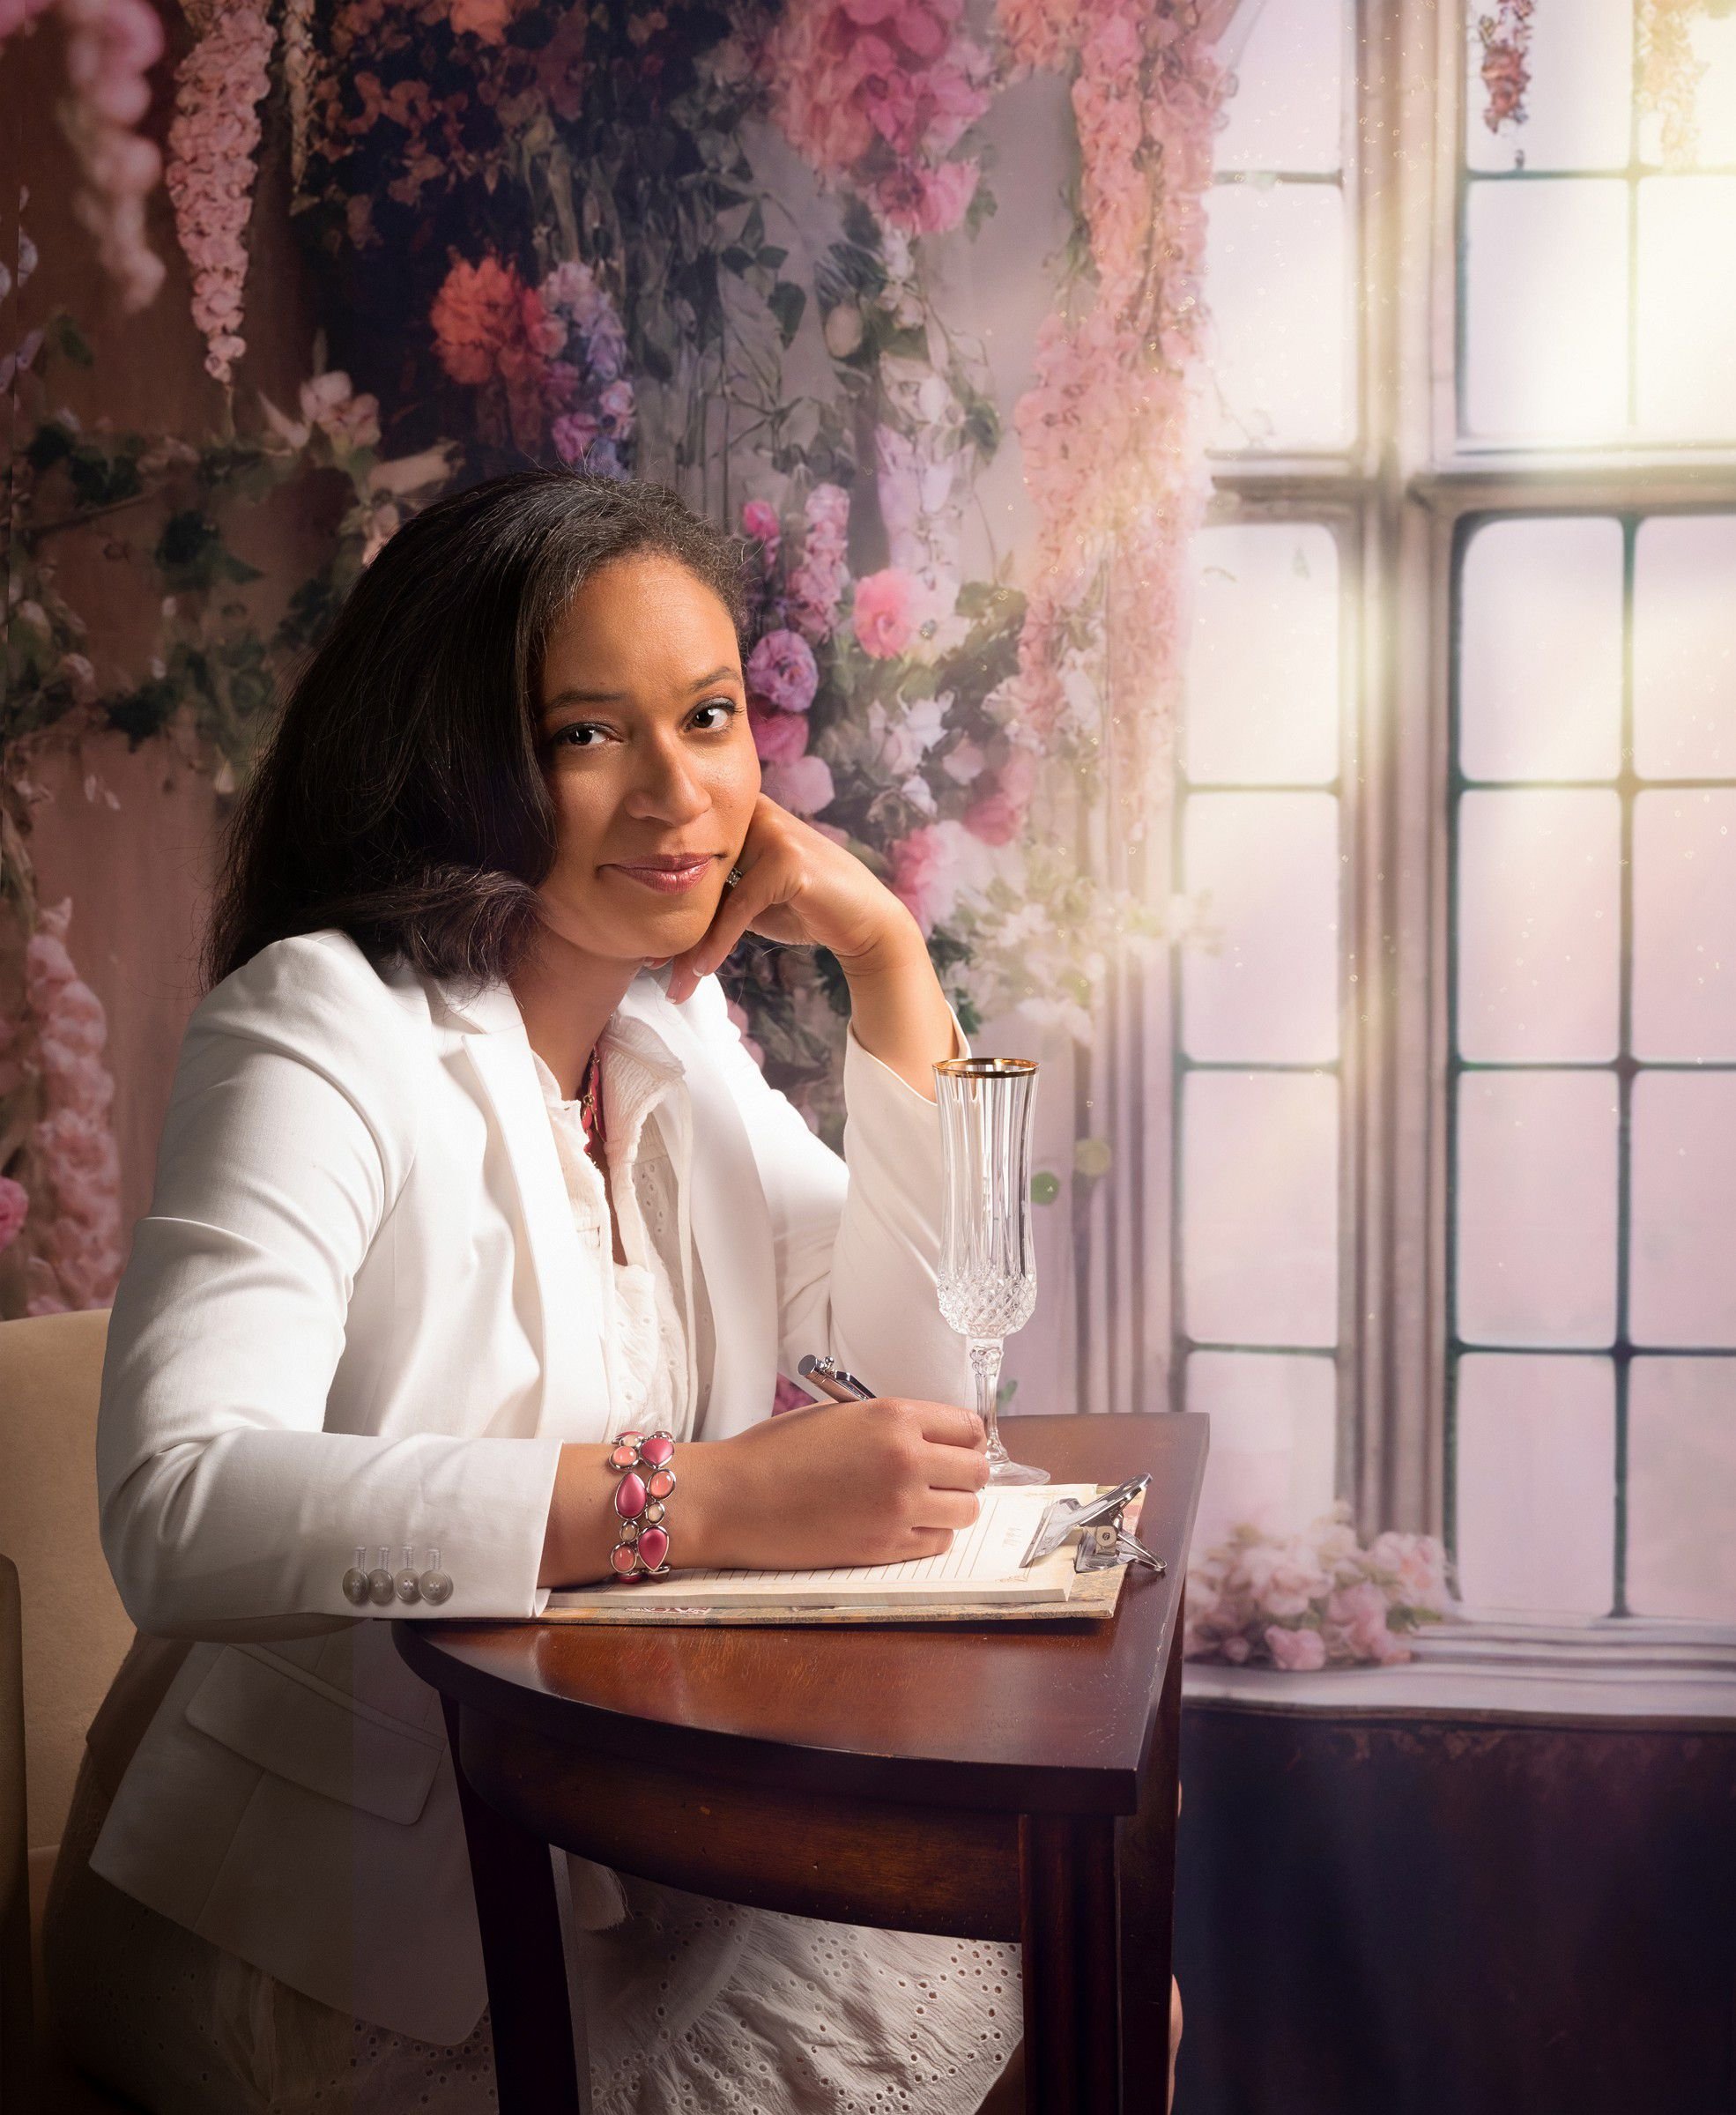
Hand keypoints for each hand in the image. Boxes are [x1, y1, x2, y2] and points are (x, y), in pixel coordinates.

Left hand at [662, 793, 918, 1004]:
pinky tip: (703, 970)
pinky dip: (719, 942)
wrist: (864, 921)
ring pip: (713, 895)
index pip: (691, 860)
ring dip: (691, 944)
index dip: (665, 904)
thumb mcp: (750, 902)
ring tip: (674, 984)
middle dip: (672, 927)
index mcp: (740, 815)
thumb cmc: (805, 909)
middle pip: (697, 876)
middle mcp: (753, 814)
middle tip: (649, 968)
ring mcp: (772, 831)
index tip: (647, 950)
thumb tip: (661, 922)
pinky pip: (739, 907)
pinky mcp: (786, 860)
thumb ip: (716, 897)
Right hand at [687, 1396, 989, 1570]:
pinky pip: (939, 1542)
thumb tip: (933, 1440)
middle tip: (942, 1477)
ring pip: (967, 1511)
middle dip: (963, 1474)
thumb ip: (891, 1425)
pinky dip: (930, 1534)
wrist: (734, 1499)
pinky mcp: (886, 1548)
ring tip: (923, 1503)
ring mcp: (899, 1508)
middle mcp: (907, 1461)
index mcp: (895, 1418)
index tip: (955, 1447)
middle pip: (977, 1472)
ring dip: (951, 1507)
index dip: (964, 1439)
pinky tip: (904, 1525)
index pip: (969, 1428)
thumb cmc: (776, 1451)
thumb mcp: (839, 1415)